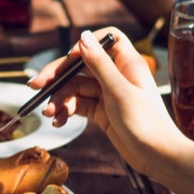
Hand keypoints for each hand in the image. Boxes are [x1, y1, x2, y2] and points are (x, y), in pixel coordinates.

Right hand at [30, 29, 185, 178]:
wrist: (158, 156)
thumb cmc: (146, 123)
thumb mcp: (119, 91)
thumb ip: (99, 64)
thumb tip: (83, 37)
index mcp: (127, 63)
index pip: (105, 40)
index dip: (84, 45)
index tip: (68, 59)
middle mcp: (116, 75)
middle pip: (81, 66)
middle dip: (57, 76)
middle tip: (35, 86)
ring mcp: (108, 94)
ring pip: (75, 88)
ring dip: (59, 99)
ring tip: (48, 114)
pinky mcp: (102, 112)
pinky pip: (78, 105)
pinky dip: (66, 111)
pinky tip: (58, 121)